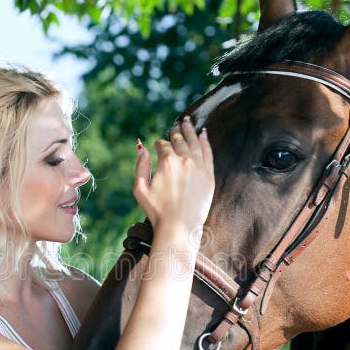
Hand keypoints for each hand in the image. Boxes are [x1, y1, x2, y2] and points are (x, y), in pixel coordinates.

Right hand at [133, 116, 214, 233]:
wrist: (179, 226)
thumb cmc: (157, 210)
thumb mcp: (140, 188)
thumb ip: (140, 166)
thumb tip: (141, 147)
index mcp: (167, 161)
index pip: (163, 146)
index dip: (160, 145)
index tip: (159, 146)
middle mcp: (184, 160)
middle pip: (179, 140)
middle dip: (176, 132)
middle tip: (175, 126)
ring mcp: (199, 166)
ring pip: (194, 142)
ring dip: (190, 131)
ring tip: (188, 122)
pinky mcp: (208, 175)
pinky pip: (208, 152)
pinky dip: (205, 141)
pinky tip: (203, 134)